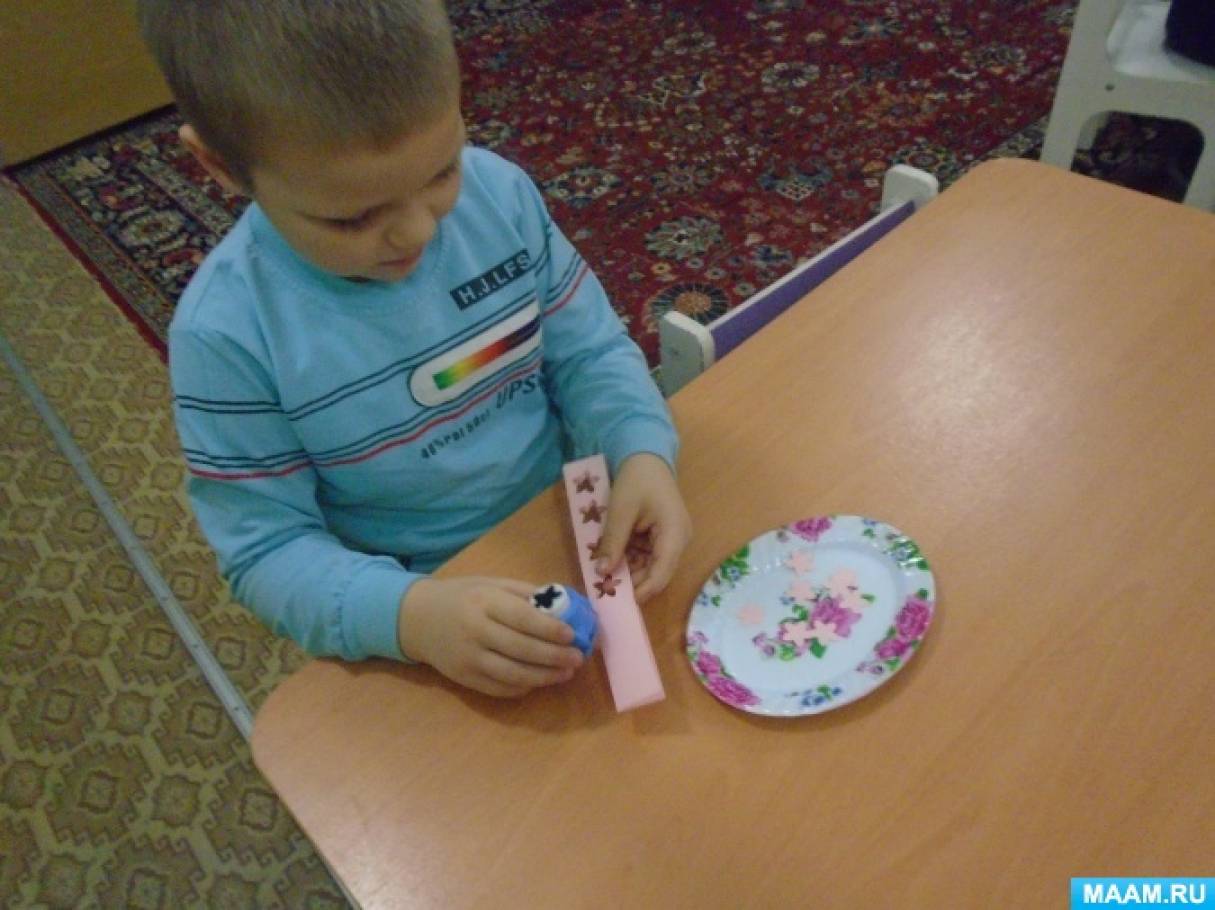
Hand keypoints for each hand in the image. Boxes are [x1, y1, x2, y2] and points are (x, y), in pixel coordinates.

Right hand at [398, 577, 584, 697]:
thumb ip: (525, 593)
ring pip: (512, 674)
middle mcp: (475, 631)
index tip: (573, 635)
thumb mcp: (491, 584)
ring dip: (544, 677)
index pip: (523, 618)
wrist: (418, 619)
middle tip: (578, 659)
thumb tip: (565, 606)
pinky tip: (538, 681)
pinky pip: (499, 689)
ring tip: (566, 673)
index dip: (550, 629)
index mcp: (484, 602)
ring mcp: (468, 658)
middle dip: (554, 656)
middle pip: (521, 649)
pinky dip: (523, 688)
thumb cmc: (463, 597)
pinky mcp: (464, 679)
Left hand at [596, 452, 691, 601]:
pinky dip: (630, 559)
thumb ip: (612, 542)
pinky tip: (612, 561)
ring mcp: (671, 539)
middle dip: (632, 582)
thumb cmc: (636, 480)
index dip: (642, 591)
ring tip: (604, 576)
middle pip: (657, 573)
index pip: (661, 574)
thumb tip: (602, 572)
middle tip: (605, 590)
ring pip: (650, 567)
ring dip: (629, 571)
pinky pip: (647, 556)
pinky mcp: (662, 537)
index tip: (620, 602)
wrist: (646, 457)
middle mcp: (678, 541)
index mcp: (675, 534)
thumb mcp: (620, 510)